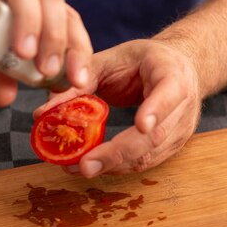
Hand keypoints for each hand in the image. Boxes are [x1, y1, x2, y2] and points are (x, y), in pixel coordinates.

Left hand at [34, 40, 201, 176]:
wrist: (178, 68)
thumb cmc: (142, 61)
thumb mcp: (112, 58)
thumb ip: (81, 80)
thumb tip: (42, 112)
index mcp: (172, 72)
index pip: (171, 91)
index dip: (157, 110)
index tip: (141, 125)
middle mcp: (183, 104)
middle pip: (156, 135)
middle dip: (118, 152)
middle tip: (85, 164)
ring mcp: (181, 129)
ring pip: (149, 155)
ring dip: (113, 165)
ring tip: (78, 167)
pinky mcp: (172, 146)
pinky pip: (145, 162)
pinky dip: (118, 167)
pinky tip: (93, 165)